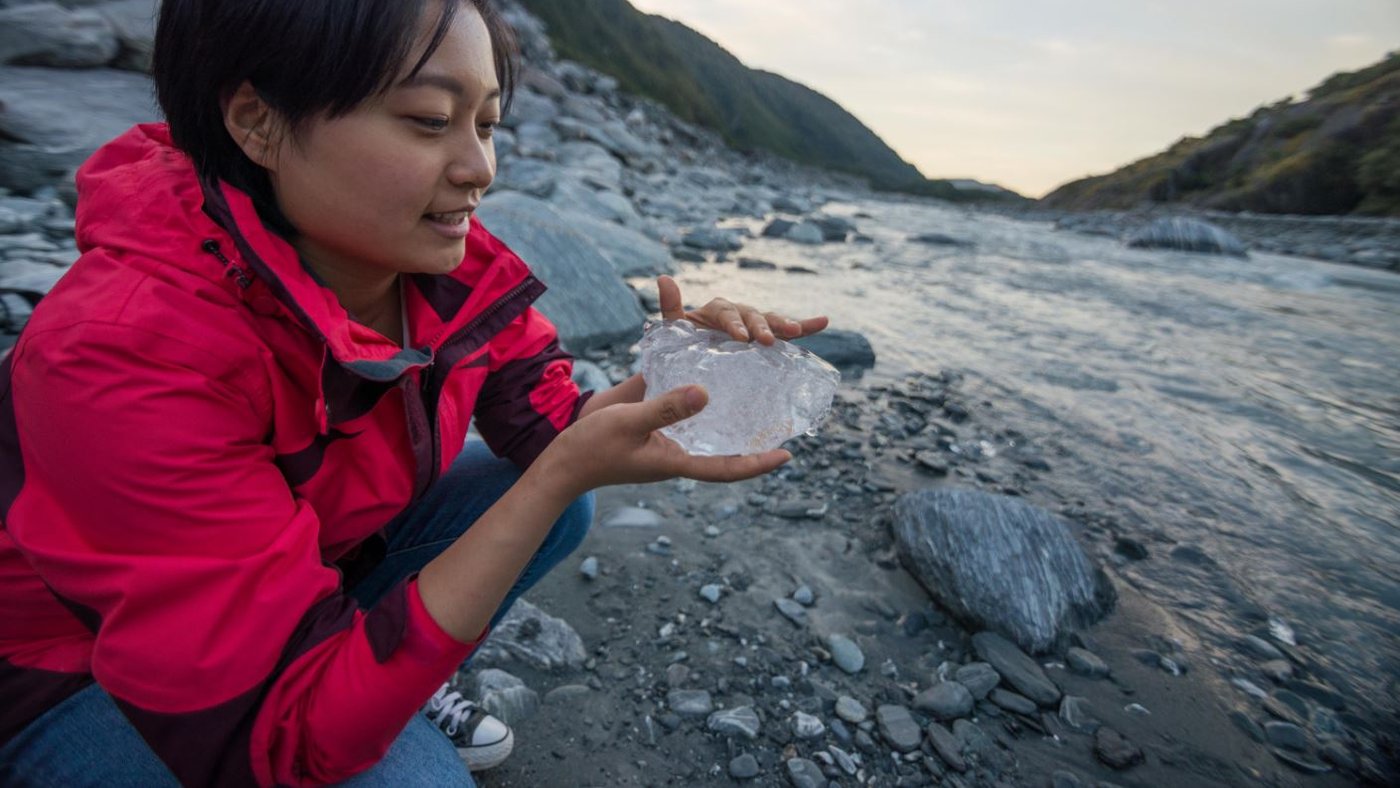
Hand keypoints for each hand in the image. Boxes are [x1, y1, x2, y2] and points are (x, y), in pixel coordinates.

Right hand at [541, 384, 789, 496]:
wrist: (563, 459)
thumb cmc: (593, 448)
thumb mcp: (629, 423)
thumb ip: (666, 408)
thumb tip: (706, 392)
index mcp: (677, 460)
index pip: (726, 468)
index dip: (757, 463)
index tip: (787, 455)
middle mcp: (678, 450)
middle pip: (723, 448)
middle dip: (752, 440)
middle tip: (782, 421)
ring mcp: (666, 438)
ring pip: (706, 428)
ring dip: (730, 416)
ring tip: (758, 397)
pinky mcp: (652, 424)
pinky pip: (683, 412)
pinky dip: (697, 396)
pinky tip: (709, 376)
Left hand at [657, 275, 827, 345]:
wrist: (691, 365)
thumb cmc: (680, 346)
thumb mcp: (672, 330)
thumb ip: (670, 307)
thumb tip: (664, 278)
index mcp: (717, 310)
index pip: (726, 313)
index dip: (734, 324)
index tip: (740, 339)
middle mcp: (738, 314)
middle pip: (752, 316)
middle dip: (761, 327)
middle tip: (766, 340)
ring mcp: (754, 326)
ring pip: (770, 322)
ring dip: (784, 324)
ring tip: (797, 330)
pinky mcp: (767, 339)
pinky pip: (788, 333)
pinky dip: (806, 325)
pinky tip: (823, 321)